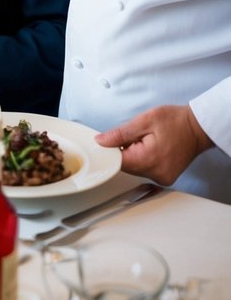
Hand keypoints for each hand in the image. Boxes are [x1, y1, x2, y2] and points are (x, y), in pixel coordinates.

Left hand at [95, 104, 214, 185]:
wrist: (198, 127)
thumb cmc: (175, 121)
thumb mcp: (144, 120)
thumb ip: (120, 133)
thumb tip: (101, 141)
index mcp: (149, 160)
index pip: (118, 162)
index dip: (110, 150)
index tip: (110, 140)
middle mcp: (156, 174)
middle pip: (126, 166)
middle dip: (124, 150)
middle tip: (135, 135)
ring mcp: (162, 178)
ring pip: (135, 168)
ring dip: (134, 154)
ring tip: (147, 140)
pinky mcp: (165, 177)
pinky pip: (145, 169)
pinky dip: (143, 158)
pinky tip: (152, 147)